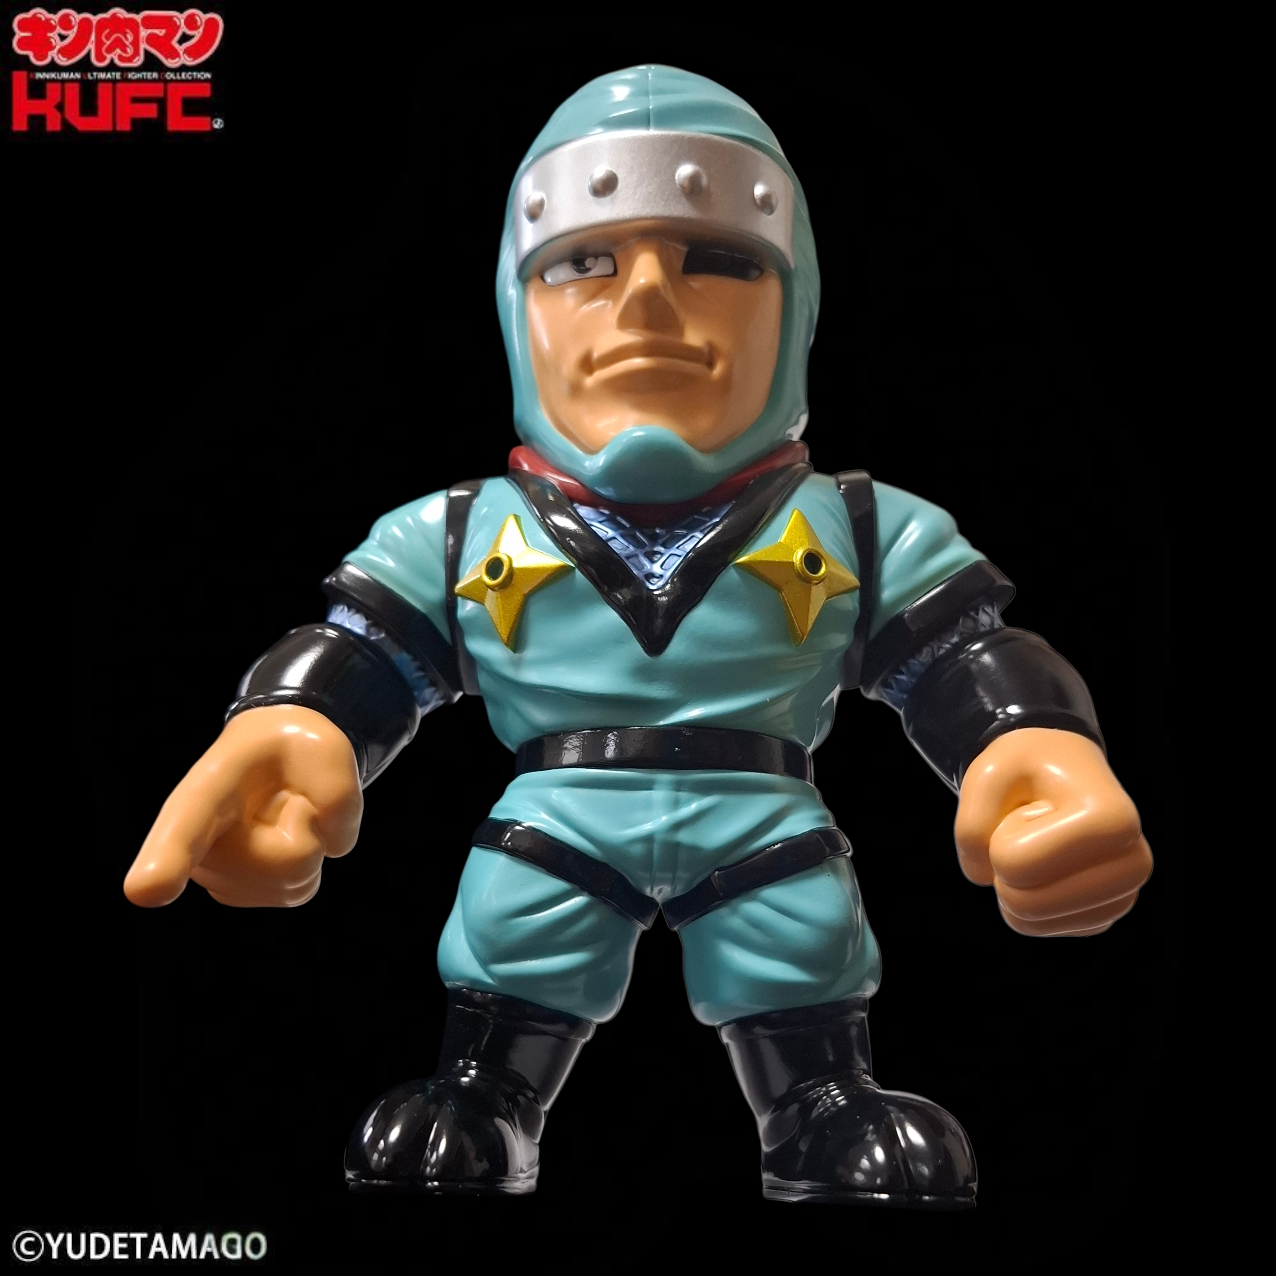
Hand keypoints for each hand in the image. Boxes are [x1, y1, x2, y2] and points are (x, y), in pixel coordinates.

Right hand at [125, 705, 362, 907]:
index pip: (186, 825)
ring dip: (309, 840)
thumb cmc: (292, 748)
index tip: (144, 890)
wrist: (276, 756)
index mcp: (207, 790)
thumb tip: (330, 846)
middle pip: (290, 860)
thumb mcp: (328, 748)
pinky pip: (298, 890)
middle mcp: (197, 839)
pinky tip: (280, 836)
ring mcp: (214, 874)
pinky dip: (308, 860)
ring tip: (280, 811)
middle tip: (287, 792)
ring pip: (296, 878)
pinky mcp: (236, 893)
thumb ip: (338, 794)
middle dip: (311, 822)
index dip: (165, 859)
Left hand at [954, 728, 1151, 936]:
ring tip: (1040, 842)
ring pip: (1028, 921)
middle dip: (1004, 863)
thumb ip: (970, 827)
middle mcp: (1133, 865)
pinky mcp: (1101, 917)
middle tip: (1030, 828)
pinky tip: (1047, 863)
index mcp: (1113, 822)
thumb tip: (985, 878)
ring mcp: (1121, 897)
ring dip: (1013, 880)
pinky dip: (1023, 896)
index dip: (1001, 833)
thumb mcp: (985, 775)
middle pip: (1024, 903)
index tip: (1030, 807)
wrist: (1058, 770)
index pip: (1015, 862)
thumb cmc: (1025, 767)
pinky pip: (1035, 926)